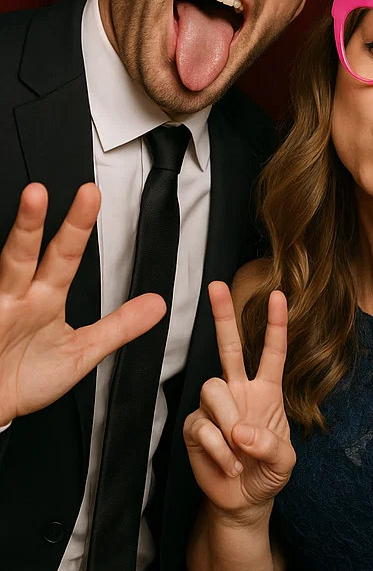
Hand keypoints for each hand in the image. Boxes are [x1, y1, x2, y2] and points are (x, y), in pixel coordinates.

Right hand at [0, 183, 165, 426]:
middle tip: (40, 191)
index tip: (91, 194)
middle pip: (22, 254)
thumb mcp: (82, 352)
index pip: (65, 255)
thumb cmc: (25, 378)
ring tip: (23, 203)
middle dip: (31, 223)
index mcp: (43, 299)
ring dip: (13, 238)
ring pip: (1, 268)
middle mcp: (14, 298)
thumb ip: (119, 326)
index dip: (77, 226)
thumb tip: (158, 304)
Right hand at [184, 282, 293, 521]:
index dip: (275, 324)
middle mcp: (239, 392)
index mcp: (267, 391)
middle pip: (228, 347)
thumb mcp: (284, 462)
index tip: (279, 294)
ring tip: (239, 452)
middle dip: (223, 316)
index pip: (272, 352)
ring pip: (213, 389)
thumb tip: (241, 431)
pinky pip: (202, 426)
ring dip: (228, 421)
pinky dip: (218, 449)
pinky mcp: (194, 428)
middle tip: (216, 285)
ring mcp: (215, 408)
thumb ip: (271, 445)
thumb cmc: (267, 474)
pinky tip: (228, 465)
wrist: (243, 502)